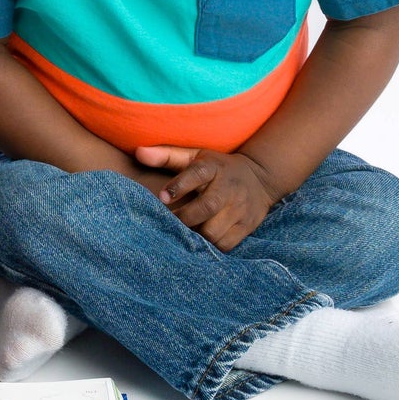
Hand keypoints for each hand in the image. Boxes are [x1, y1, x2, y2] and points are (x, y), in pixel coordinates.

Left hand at [133, 145, 279, 252]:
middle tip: (168, 223)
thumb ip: (166, 156)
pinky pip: (225, 244)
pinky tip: (199, 242)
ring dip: (195, 236)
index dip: (179, 186)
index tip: (162, 197)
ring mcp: (240, 208)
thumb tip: (138, 153)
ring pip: (214, 231)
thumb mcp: (195, 156)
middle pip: (207, 207)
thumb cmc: (216, 168)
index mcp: (213, 167)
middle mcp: (229, 187)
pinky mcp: (247, 226)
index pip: (197, 174)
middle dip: (184, 218)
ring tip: (182, 234)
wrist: (259, 178)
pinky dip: (209, 246)